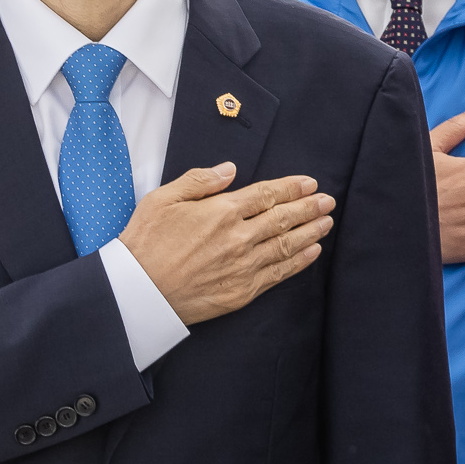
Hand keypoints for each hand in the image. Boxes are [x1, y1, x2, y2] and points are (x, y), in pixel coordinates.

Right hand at [116, 161, 334, 325]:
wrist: (136, 293)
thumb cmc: (144, 244)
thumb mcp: (162, 200)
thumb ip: (199, 181)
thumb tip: (230, 169)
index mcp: (220, 211)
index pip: (266, 195)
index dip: (291, 188)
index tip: (310, 183)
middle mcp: (238, 237)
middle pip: (283, 218)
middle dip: (309, 207)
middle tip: (328, 201)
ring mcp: (243, 266)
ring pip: (286, 244)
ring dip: (310, 231)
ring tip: (327, 222)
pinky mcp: (242, 291)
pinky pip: (279, 273)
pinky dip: (299, 261)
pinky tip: (312, 251)